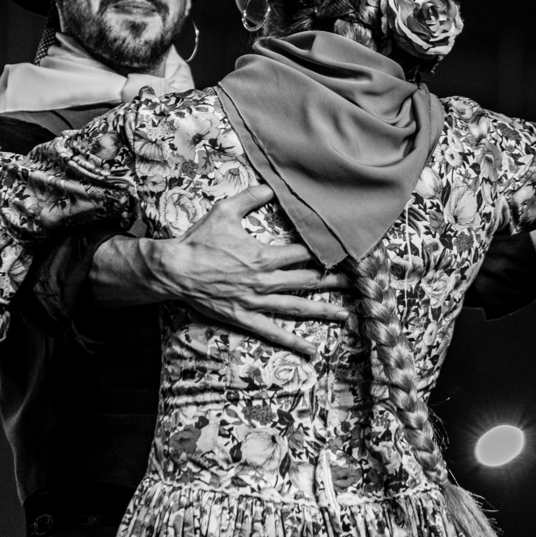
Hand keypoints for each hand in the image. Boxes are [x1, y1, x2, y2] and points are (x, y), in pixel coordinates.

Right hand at [90, 185, 349, 356]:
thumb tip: (271, 185)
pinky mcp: (245, 317)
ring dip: (323, 311)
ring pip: (297, 307)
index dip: (326, 252)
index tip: (347, 252)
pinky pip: (272, 332)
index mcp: (264, 255)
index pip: (304, 253)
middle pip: (308, 281)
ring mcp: (256, 301)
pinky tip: (311, 351)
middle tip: (360, 284)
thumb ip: (251, 197)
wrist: (175, 270)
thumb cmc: (200, 241)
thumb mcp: (225, 211)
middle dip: (335, 281)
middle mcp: (265, 280)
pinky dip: (292, 342)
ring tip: (347, 316)